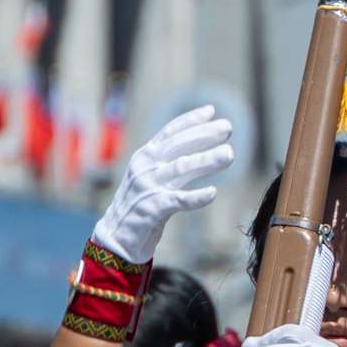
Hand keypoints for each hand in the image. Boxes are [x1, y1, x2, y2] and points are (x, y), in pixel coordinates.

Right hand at [91, 105, 234, 262]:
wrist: (117, 236)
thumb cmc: (141, 204)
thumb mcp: (154, 176)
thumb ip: (175, 162)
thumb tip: (206, 147)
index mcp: (145, 156)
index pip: (169, 132)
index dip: (190, 120)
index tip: (211, 111)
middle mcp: (146, 167)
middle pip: (178, 146)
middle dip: (204, 135)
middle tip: (228, 127)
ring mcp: (148, 187)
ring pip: (180, 169)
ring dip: (206, 160)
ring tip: (229, 154)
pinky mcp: (152, 209)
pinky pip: (177, 201)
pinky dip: (195, 197)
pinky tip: (212, 193)